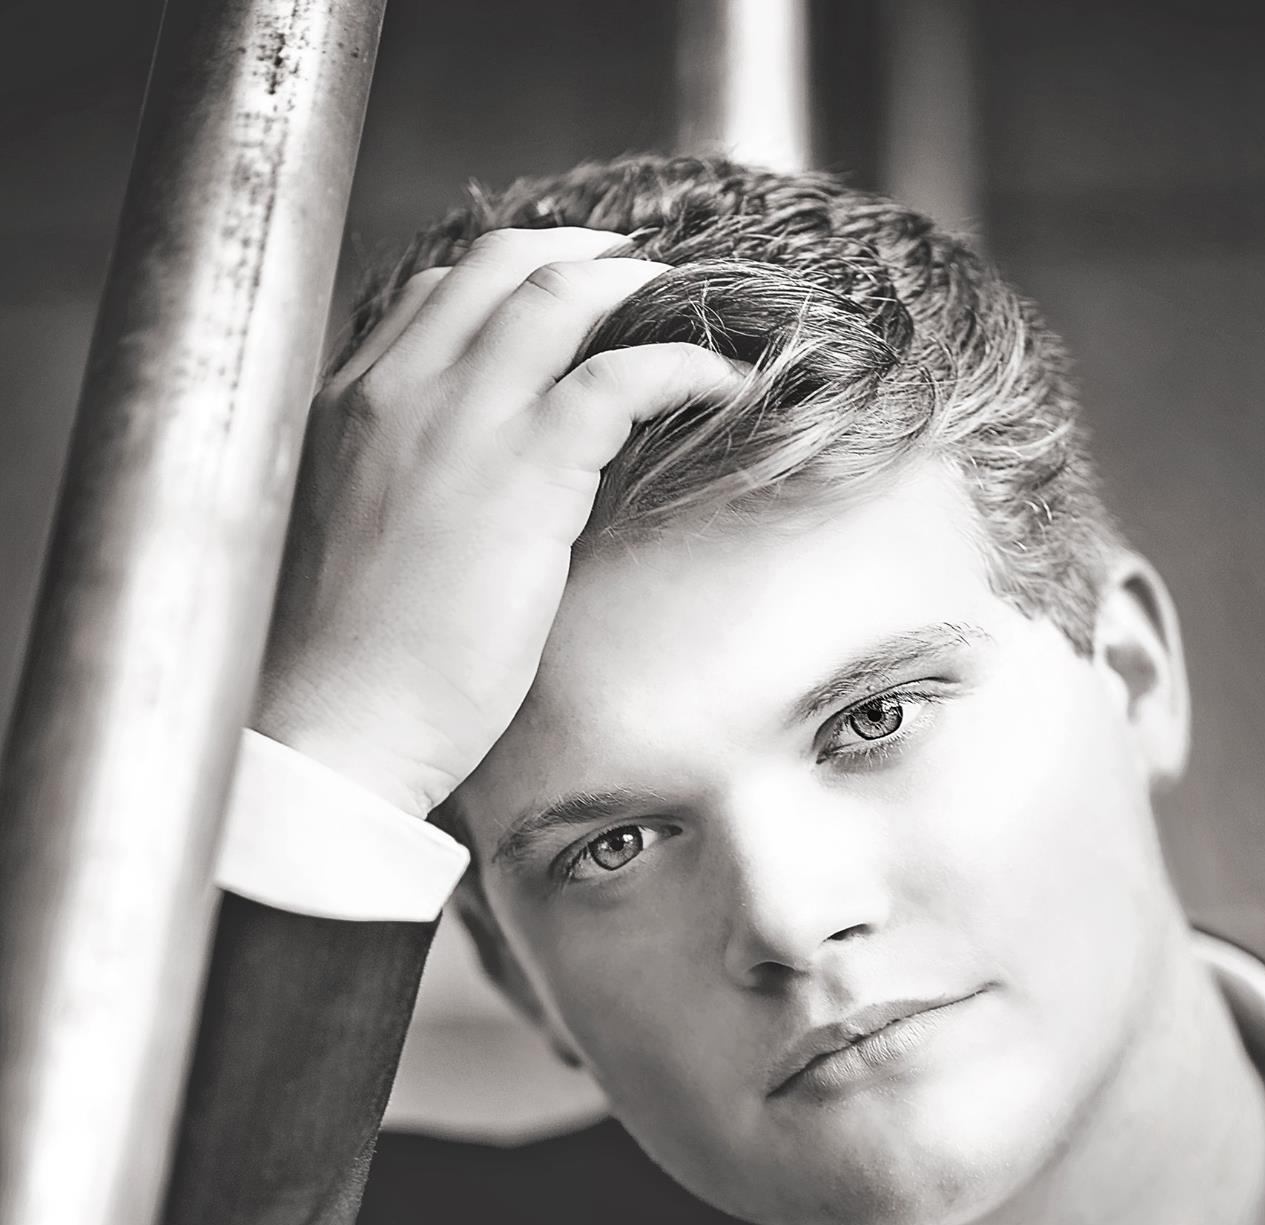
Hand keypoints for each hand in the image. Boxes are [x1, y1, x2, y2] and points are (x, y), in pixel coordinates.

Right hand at [255, 228, 741, 815]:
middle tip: (638, 276)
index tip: (563, 297)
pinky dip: (684, 365)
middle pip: (498, 265)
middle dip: (580, 257)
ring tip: (689, 310)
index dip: (510, 282)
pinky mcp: (527, 469)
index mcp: (345, 407)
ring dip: (637, 290)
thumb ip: (388, 488)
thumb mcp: (347, 546)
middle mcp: (396, 389)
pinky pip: (623, 375)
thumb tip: (449, 496)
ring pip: (560, 296)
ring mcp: (460, 418)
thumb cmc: (343, 669)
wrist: (337, 720)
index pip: (433, 296)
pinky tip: (720, 383)